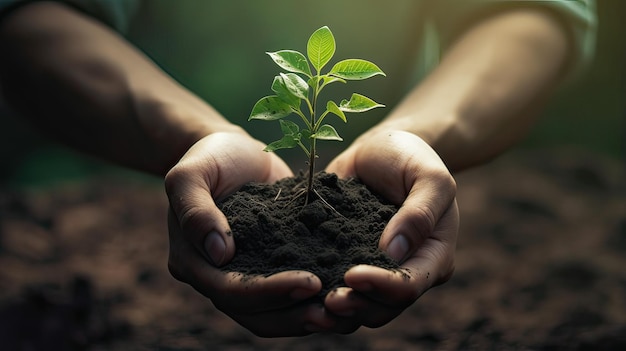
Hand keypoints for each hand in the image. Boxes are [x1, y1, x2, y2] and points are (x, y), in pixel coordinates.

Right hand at [165, 132, 335, 335]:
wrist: (234, 151)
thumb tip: (220, 254)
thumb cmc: (210, 156)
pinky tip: (342, 295)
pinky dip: (311, 301)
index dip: (269, 292)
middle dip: (293, 313)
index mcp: (192, 261)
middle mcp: (216, 277)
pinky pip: (288, 295)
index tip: (310, 282)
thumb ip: (196, 210)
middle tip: (333, 309)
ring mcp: (244, 274)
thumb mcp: (192, 173)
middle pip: (253, 313)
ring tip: (342, 313)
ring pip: (272, 314)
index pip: (230, 291)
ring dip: (305, 317)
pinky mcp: (269, 266)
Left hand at [323, 130, 458, 331]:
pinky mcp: (344, 261)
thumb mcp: (428, 177)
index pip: (409, 285)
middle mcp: (403, 271)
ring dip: (334, 311)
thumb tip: (393, 251)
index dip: (382, 286)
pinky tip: (294, 290)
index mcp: (432, 258)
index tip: (352, 275)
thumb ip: (419, 213)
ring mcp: (373, 270)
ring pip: (356, 307)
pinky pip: (332, 285)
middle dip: (355, 306)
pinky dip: (315, 293)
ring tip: (308, 305)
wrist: (380, 150)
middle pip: (382, 307)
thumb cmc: (411, 159)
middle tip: (326, 300)